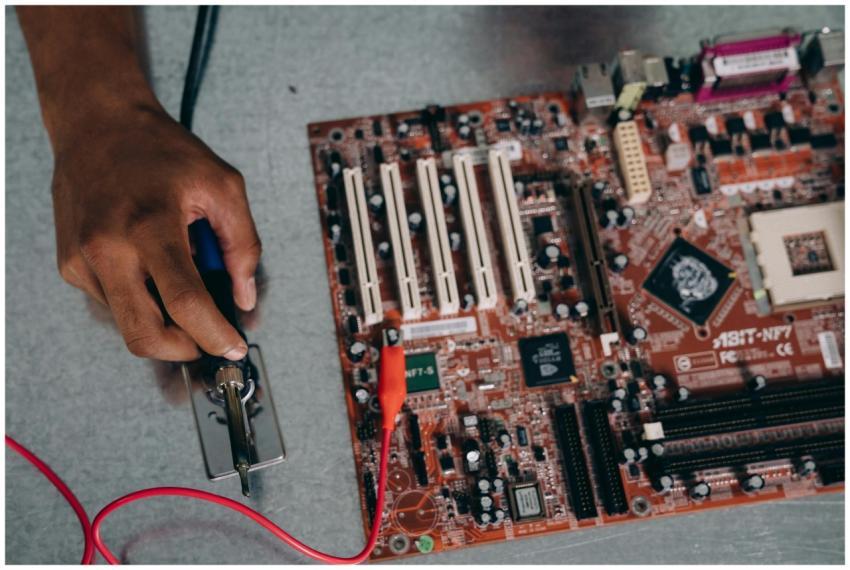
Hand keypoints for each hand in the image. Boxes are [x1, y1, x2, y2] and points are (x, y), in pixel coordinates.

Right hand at [51, 104, 260, 360]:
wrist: (97, 124)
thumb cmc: (162, 150)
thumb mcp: (223, 185)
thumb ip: (243, 245)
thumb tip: (244, 297)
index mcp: (150, 225)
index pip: (184, 302)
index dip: (214, 335)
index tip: (233, 346)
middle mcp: (107, 248)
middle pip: (144, 335)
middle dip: (184, 350)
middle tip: (208, 337)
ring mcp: (82, 260)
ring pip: (128, 324)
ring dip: (163, 319)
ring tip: (178, 273)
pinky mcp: (70, 266)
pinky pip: (113, 303)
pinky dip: (141, 298)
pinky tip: (150, 263)